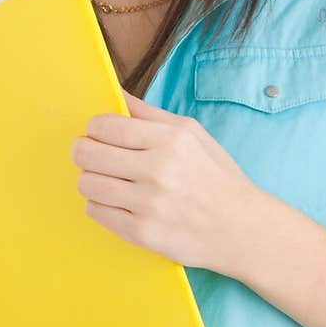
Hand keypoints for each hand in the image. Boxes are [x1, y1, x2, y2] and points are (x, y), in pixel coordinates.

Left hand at [69, 87, 256, 273]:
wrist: (242, 229)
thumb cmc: (217, 177)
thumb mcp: (192, 134)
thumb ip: (150, 114)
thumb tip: (116, 94)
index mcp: (170, 140)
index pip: (105, 125)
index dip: (94, 128)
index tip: (98, 133)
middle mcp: (158, 171)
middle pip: (87, 153)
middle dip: (83, 151)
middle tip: (91, 154)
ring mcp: (148, 204)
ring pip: (86, 183)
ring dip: (90, 179)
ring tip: (106, 179)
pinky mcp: (142, 233)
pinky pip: (95, 211)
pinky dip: (99, 204)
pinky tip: (116, 201)